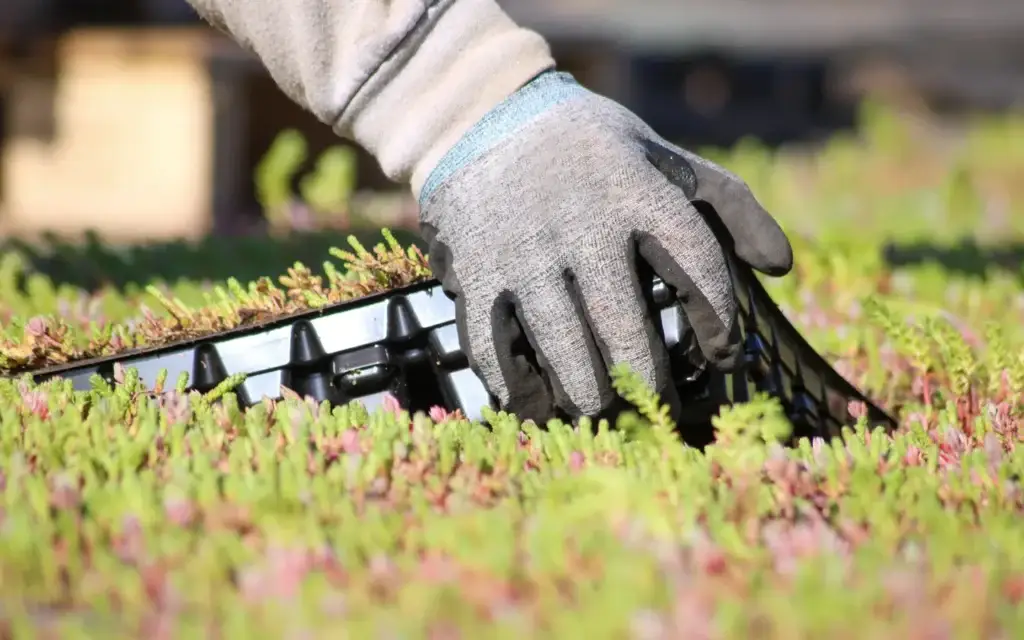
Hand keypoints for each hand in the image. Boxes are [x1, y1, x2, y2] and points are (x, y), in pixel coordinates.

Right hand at [418, 71, 792, 423]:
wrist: (484, 117)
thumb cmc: (592, 150)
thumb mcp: (664, 159)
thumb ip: (730, 205)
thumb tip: (780, 266)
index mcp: (635, 190)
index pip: (696, 265)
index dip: (719, 319)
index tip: (724, 354)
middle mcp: (579, 223)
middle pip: (623, 324)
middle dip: (648, 381)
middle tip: (660, 406)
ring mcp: (521, 252)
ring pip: (561, 346)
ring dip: (588, 394)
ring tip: (604, 412)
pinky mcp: (474, 273)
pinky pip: (493, 346)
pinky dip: (516, 387)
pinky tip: (536, 406)